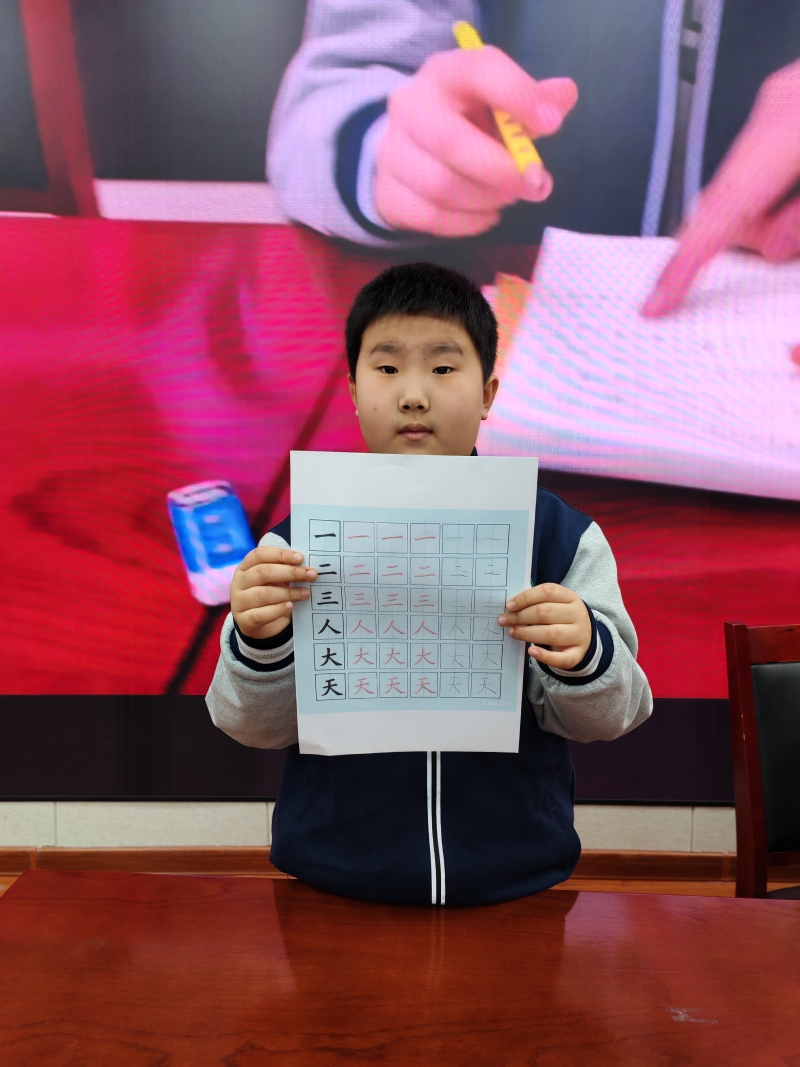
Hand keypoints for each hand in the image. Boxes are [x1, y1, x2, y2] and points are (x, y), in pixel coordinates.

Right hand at [230, 546, 316, 640]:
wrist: (256, 623)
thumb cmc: (269, 595)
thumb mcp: (274, 580)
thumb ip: (285, 571)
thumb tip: (308, 568)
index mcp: (245, 567)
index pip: (260, 555)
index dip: (280, 554)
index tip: (301, 558)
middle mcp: (239, 582)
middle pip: (263, 572)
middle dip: (290, 572)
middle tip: (311, 575)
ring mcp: (239, 602)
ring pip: (263, 594)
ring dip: (288, 593)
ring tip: (306, 593)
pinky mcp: (244, 620)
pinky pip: (260, 615)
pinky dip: (277, 610)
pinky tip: (290, 606)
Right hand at [375, 46, 577, 236]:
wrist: (412, 150)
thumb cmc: (469, 122)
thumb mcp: (501, 103)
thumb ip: (534, 100)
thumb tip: (563, 97)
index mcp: (446, 73)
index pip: (479, 72)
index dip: (517, 97)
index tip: (551, 126)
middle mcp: (410, 107)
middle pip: (450, 142)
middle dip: (499, 170)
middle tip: (533, 185)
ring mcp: (392, 153)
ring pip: (441, 188)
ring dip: (486, 200)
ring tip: (508, 198)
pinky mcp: (388, 194)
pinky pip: (431, 218)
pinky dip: (468, 223)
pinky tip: (486, 215)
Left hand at [498, 583, 591, 669]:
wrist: (584, 637)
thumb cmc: (561, 618)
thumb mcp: (555, 604)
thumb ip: (536, 603)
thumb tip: (511, 608)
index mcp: (571, 597)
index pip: (547, 592)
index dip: (526, 597)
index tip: (509, 605)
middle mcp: (577, 615)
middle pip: (546, 612)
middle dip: (521, 616)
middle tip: (504, 620)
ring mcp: (579, 635)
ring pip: (552, 634)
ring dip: (527, 633)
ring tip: (512, 632)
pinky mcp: (577, 655)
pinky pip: (561, 658)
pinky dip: (544, 656)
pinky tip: (531, 652)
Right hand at [643, 58, 799, 316]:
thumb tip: (776, 248)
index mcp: (790, 128)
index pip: (722, 210)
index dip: (686, 264)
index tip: (657, 302)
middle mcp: (780, 107)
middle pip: (731, 194)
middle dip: (746, 237)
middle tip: (776, 257)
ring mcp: (787, 97)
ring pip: (750, 177)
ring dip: (772, 213)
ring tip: (799, 225)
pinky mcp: (797, 97)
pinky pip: (771, 154)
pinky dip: (782, 187)